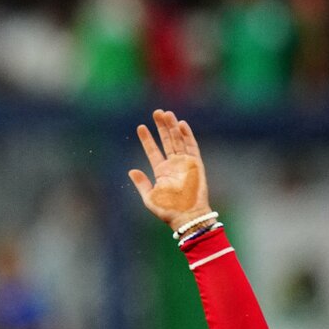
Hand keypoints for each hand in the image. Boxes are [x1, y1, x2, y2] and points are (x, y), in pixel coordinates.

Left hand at [127, 109, 211, 231]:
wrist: (186, 216)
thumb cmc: (168, 211)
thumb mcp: (149, 197)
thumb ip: (141, 183)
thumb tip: (132, 170)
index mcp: (161, 172)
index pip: (153, 151)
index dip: (147, 139)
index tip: (141, 127)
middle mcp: (173, 165)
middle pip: (167, 141)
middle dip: (161, 127)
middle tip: (156, 112)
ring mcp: (185, 163)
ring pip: (178, 140)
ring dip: (173, 127)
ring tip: (166, 113)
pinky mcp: (196, 164)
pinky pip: (192, 146)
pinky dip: (187, 135)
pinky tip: (181, 124)